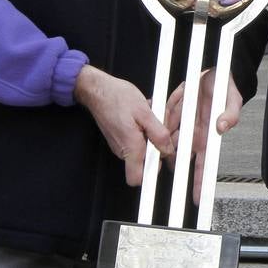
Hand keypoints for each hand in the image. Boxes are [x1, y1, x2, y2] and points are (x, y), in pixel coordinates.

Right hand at [74, 64, 172, 186]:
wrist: (98, 89)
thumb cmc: (118, 97)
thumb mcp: (144, 112)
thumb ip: (158, 133)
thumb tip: (168, 149)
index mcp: (130, 147)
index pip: (137, 178)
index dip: (152, 172)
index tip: (164, 155)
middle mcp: (124, 150)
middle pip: (147, 159)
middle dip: (162, 142)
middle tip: (168, 123)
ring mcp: (122, 145)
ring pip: (145, 146)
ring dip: (156, 132)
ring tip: (160, 112)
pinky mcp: (122, 138)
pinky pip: (140, 138)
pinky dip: (148, 127)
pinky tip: (151, 112)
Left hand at [165, 68, 244, 203]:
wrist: (214, 71)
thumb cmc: (226, 88)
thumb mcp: (232, 99)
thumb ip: (231, 114)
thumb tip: (222, 127)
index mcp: (208, 136)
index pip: (204, 164)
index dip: (201, 182)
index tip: (199, 199)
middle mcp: (194, 134)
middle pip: (179, 157)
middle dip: (169, 163)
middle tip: (158, 167)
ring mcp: (183, 124)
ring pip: (167, 141)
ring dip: (161, 142)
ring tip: (155, 141)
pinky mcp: (174, 112)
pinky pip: (163, 121)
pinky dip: (159, 122)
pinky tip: (158, 117)